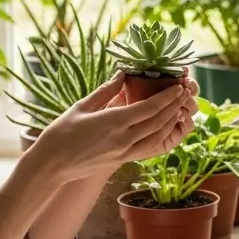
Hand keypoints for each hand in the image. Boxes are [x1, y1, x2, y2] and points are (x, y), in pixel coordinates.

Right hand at [34, 73, 192, 182]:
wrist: (52, 165)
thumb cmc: (61, 133)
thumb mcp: (82, 106)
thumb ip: (106, 91)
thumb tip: (123, 73)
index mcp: (113, 122)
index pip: (149, 108)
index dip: (167, 97)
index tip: (179, 86)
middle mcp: (123, 139)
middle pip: (158, 121)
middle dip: (175, 106)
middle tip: (187, 93)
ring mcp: (125, 152)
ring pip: (157, 137)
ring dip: (171, 122)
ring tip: (181, 108)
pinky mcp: (123, 161)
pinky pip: (149, 148)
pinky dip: (161, 136)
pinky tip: (166, 127)